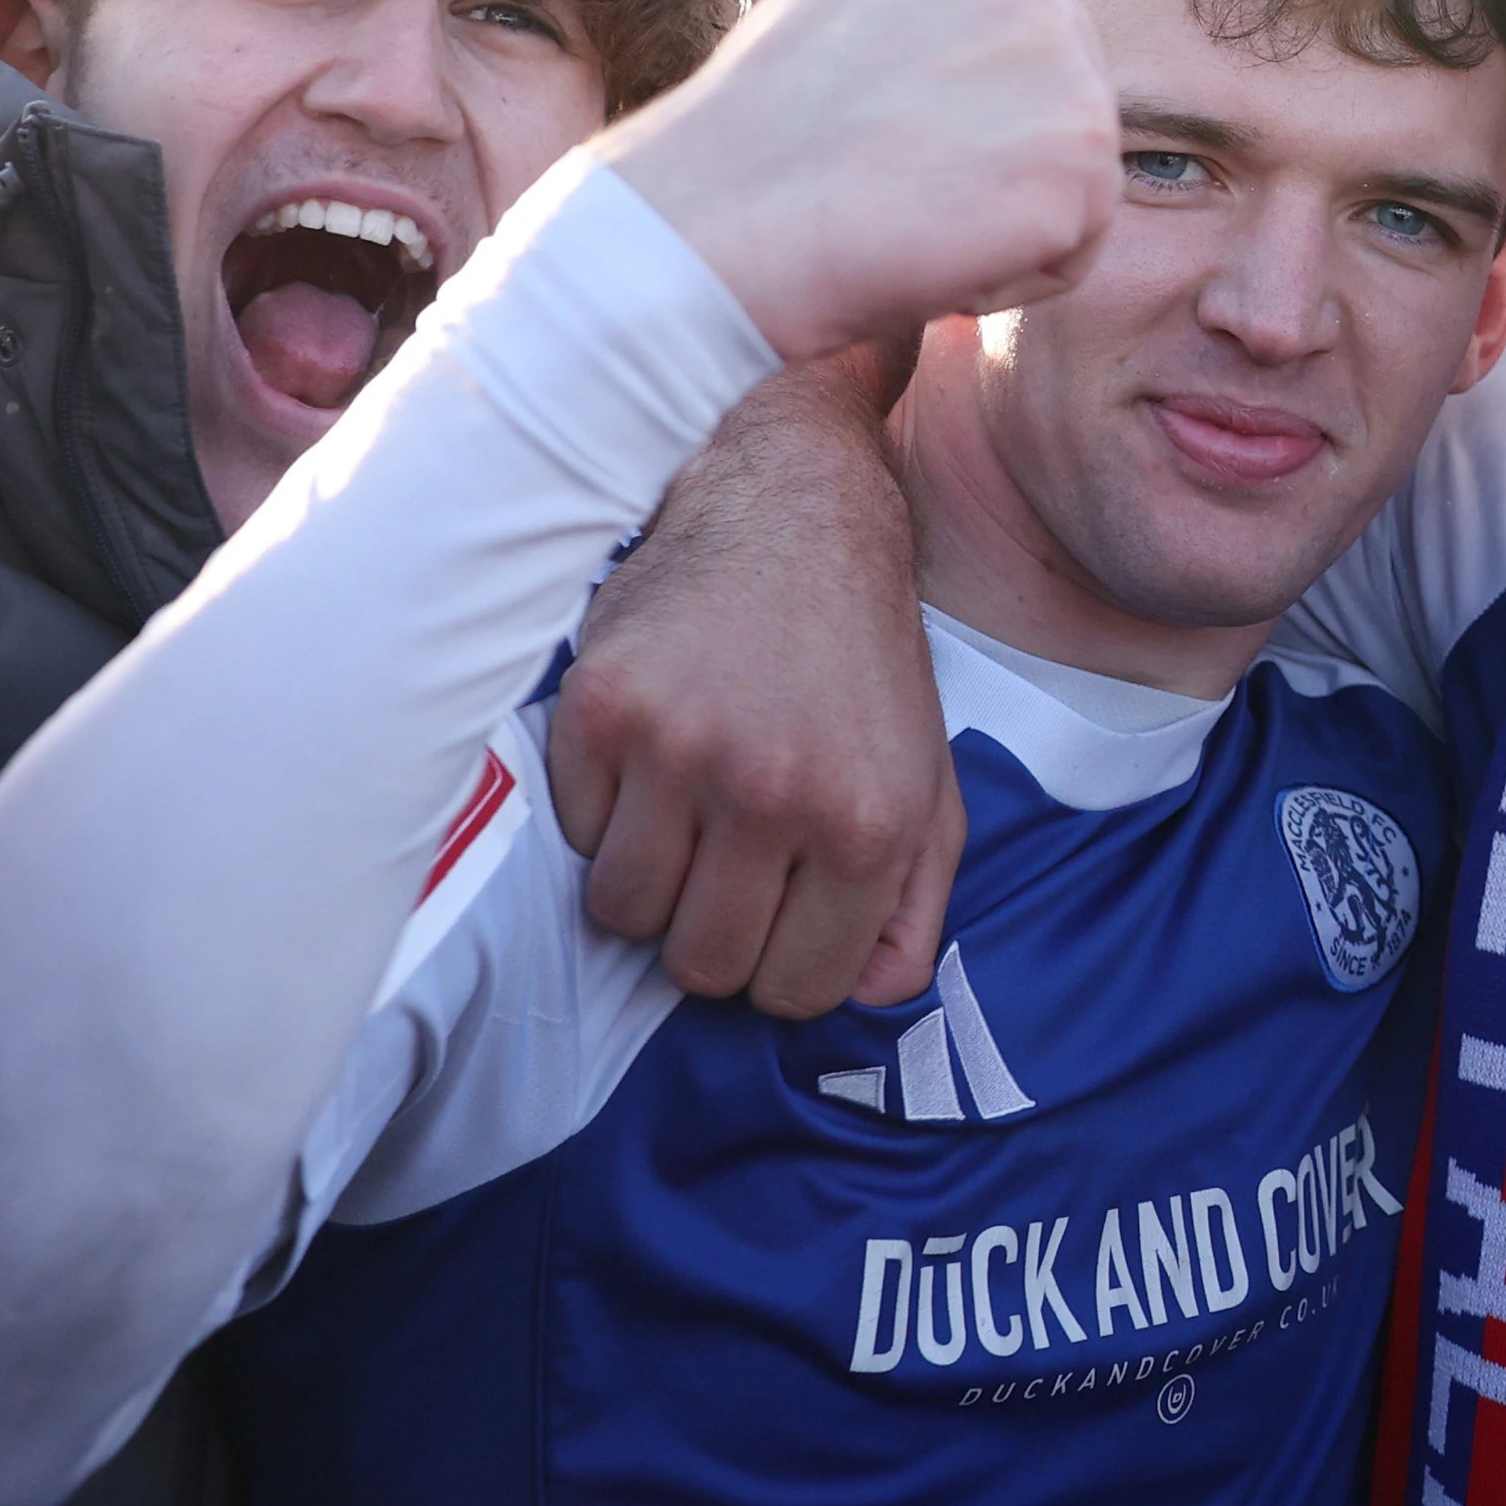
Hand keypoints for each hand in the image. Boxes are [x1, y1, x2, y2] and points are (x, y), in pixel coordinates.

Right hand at [548, 354, 957, 1017]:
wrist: (796, 508)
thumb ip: (912, 908)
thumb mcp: (931, 783)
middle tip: (726, 861)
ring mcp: (681, 750)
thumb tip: (859, 997)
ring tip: (686, 807)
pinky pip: (574, 834)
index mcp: (869, 823)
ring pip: (621, 913)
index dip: (781, 965)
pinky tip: (651, 749)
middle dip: (710, 933)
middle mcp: (776, 794)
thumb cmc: (863, 662)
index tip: (778, 912)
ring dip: (648, 878)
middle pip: (700, 967)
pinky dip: (602, 812)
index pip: (796, 993)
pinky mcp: (601, 709)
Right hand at [600, 0, 1118, 361]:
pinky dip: (1012, 272)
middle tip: (886, 169)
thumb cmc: (754, 140)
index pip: (1015, 4)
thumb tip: (990, 51)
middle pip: (1058, 85)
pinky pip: (1075, 244)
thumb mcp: (839, 5)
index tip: (872, 107)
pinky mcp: (1085, 148)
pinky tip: (930, 250)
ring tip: (903, 206)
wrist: (715, 216)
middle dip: (992, 145)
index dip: (952, 84)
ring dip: (1001, 210)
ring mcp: (1060, 44)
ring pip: (1071, 165)